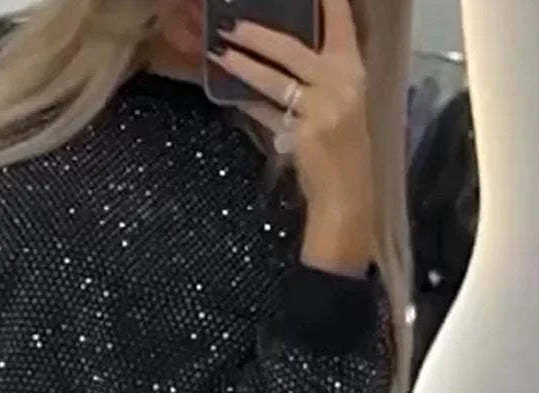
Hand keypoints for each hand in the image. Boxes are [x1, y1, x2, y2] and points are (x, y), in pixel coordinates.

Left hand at [207, 0, 374, 238]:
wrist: (347, 192)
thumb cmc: (342, 145)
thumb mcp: (337, 102)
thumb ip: (315, 75)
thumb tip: (275, 51)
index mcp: (353, 68)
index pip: (340, 21)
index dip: (327, 1)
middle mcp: (341, 82)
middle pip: (293, 49)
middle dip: (258, 36)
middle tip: (231, 25)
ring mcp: (322, 109)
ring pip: (275, 81)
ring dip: (244, 67)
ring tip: (219, 55)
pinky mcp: (303, 134)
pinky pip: (267, 113)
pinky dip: (248, 104)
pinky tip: (230, 96)